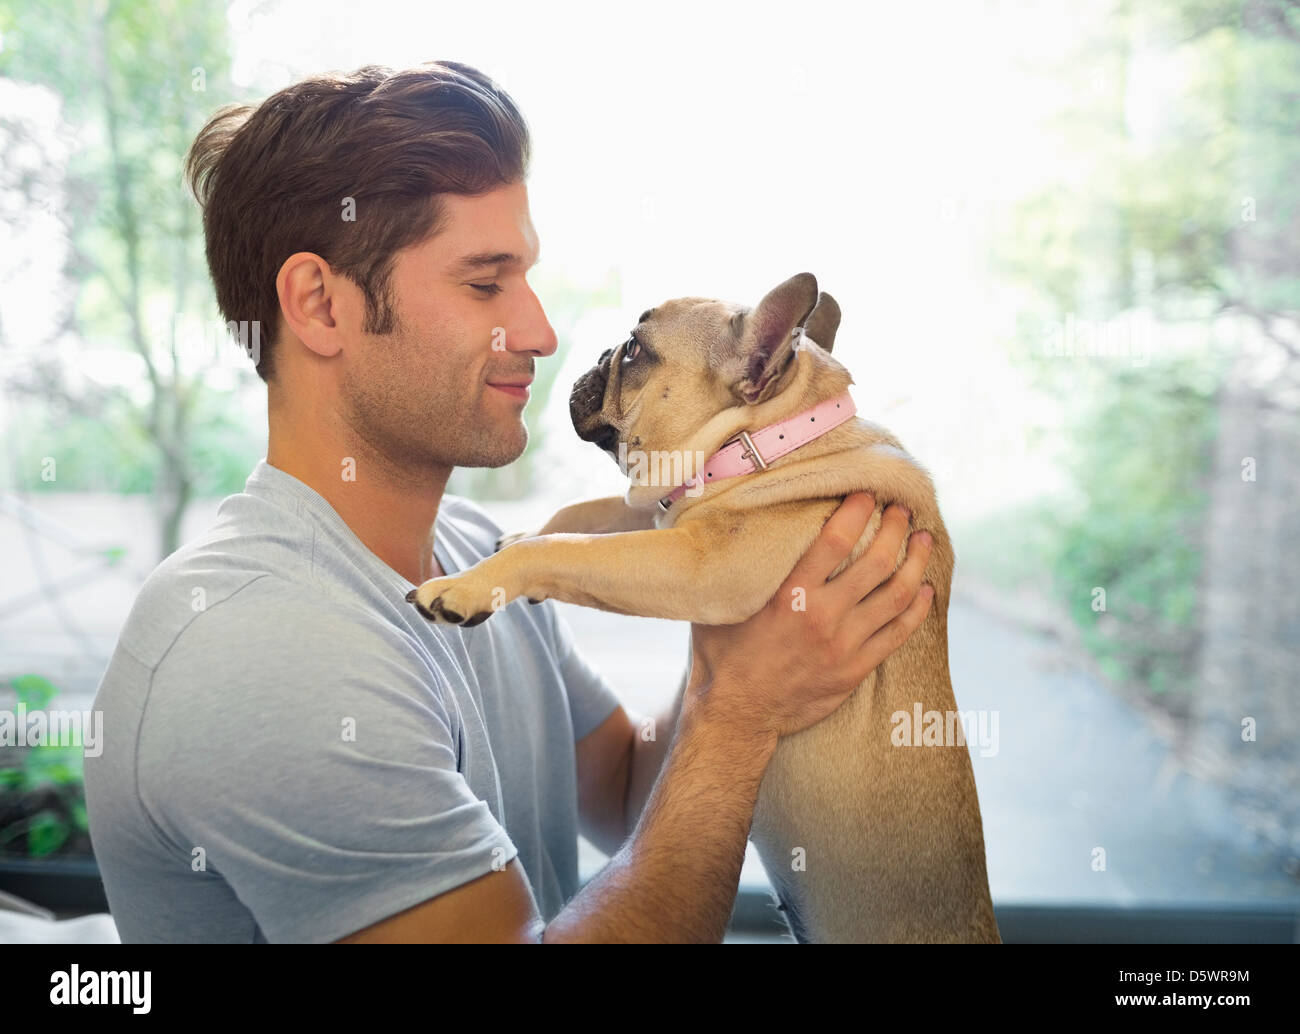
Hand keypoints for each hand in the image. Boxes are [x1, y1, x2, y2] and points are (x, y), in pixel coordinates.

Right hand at [687, 493, 934, 739]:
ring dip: (916, 562)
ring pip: (896, 595)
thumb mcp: (722, 604)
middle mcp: (822, 617)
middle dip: (894, 528)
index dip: (856, 510)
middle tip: (901, 509)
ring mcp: (843, 645)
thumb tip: (741, 528)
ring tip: (922, 539)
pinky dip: (917, 608)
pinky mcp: (855, 670)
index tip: (867, 493)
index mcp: (790, 595)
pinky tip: (925, 589)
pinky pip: (898, 634)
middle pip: (875, 562)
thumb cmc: (723, 655)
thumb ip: (739, 569)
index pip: (835, 540)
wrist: (737, 714)